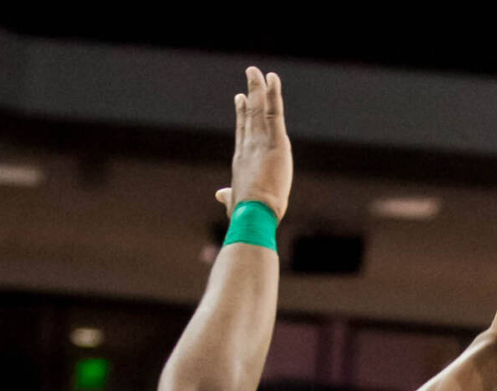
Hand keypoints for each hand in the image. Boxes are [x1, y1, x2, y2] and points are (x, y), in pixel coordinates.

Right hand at [216, 69, 290, 223]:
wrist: (253, 213)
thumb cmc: (244, 213)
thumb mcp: (234, 202)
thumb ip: (228, 196)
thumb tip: (220, 195)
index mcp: (241, 159)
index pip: (242, 130)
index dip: (242, 113)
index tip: (240, 98)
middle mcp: (249, 145)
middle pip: (250, 113)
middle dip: (251, 92)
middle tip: (251, 74)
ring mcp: (261, 141)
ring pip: (260, 108)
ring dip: (260, 87)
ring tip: (258, 71)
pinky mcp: (276, 142)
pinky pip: (274, 112)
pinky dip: (274, 94)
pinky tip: (273, 79)